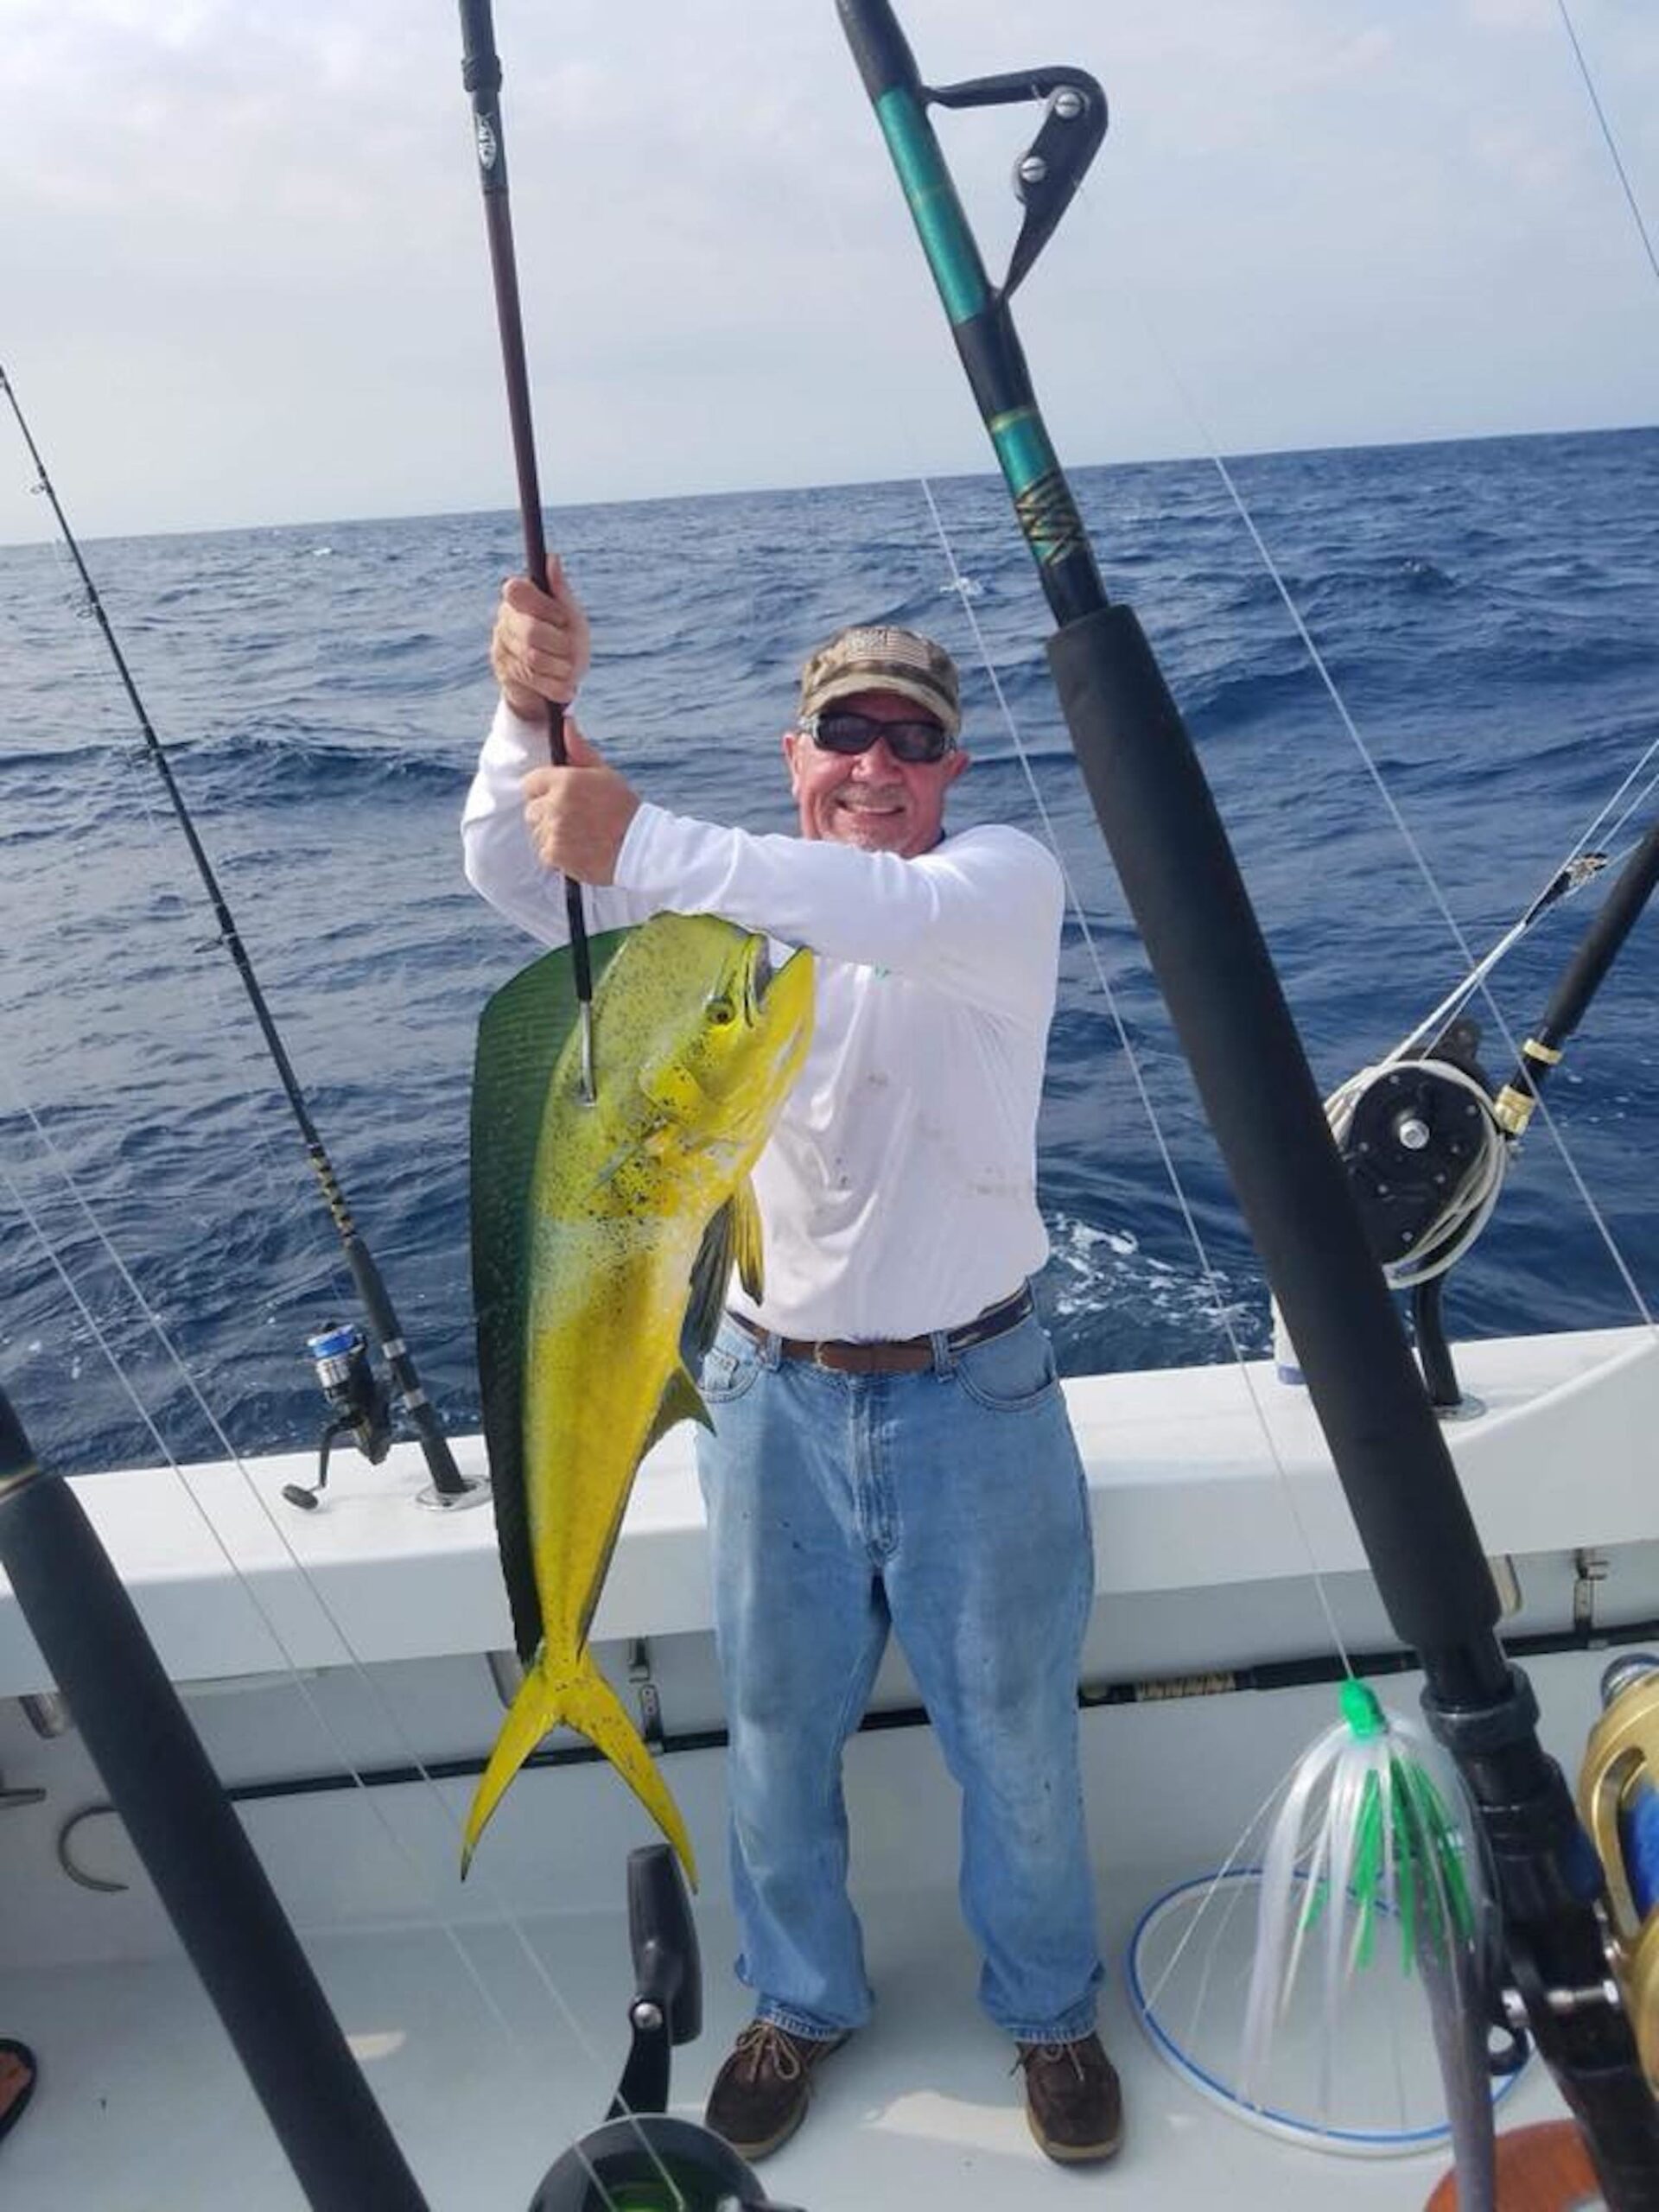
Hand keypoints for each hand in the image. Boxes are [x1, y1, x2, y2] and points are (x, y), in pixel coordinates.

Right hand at [491, 555, 591, 716]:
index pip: (516, 591)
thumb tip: (552, 558)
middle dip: (559, 645)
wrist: (559, 683)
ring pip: (532, 658)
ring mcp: (501, 645)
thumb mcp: (571, 617)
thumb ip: (560, 591)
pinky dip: (555, 686)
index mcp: (519, 598)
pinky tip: (564, 687)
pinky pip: (531, 679)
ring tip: (569, 671)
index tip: (563, 619)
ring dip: (560, 668)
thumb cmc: (568, 642)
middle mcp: (505, 618)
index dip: (542, 606)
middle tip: (570, 650)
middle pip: (530, 631)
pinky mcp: (503, 670)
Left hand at [521, 719, 639, 885]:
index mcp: (565, 780)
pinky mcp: (555, 854)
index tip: (561, 800)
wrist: (640, 848)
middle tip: (575, 821)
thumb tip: (565, 723)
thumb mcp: (603, 774)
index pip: (531, 783)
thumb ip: (578, 750)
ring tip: (580, 837)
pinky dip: (559, 856)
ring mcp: (554, 830)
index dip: (544, 792)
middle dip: (547, 815)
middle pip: (531, 810)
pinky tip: (580, 850)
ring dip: (553, 837)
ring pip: (537, 833)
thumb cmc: (623, 809)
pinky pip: (545, 853)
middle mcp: (556, 804)